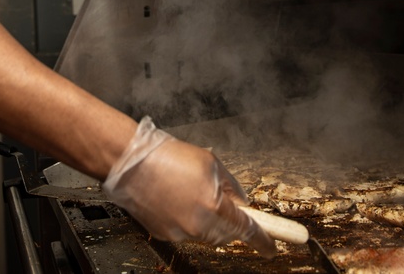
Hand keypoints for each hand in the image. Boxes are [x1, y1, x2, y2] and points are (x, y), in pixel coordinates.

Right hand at [102, 117, 276, 257]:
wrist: (131, 163)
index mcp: (214, 205)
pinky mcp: (165, 235)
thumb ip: (231, 185)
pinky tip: (175, 199)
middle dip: (230, 221)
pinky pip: (186, 232)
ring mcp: (180, 232)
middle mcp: (199, 225)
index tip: (272, 247)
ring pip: (206, 234)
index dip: (263, 240)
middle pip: (227, 234)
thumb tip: (240, 201)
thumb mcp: (210, 162)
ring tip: (190, 193)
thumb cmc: (169, 156)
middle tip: (221, 201)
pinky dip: (187, 220)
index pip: (247, 230)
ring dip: (208, 220)